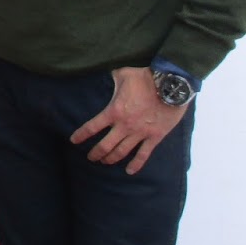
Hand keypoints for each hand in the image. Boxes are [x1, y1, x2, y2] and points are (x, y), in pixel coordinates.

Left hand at [69, 66, 187, 174]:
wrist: (171, 85)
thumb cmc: (146, 77)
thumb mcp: (123, 73)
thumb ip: (112, 76)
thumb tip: (106, 73)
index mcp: (114, 111)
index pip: (92, 127)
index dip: (81, 135)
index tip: (74, 141)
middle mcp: (124, 126)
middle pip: (105, 146)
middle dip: (95, 153)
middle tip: (91, 158)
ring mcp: (140, 133)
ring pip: (121, 152)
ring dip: (111, 159)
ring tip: (105, 162)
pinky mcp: (155, 136)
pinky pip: (144, 155)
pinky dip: (136, 165)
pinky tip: (129, 171)